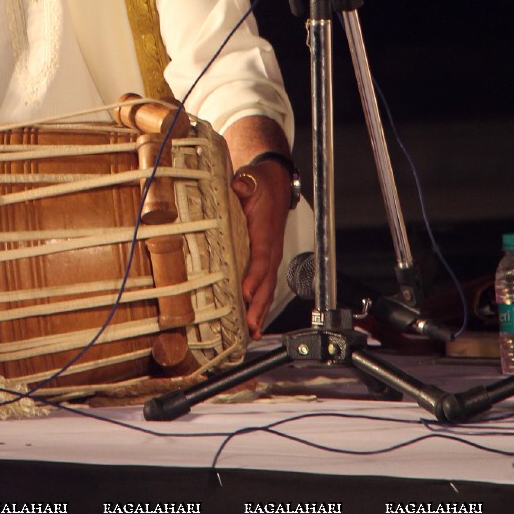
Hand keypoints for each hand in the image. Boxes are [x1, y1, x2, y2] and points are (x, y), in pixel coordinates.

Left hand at [231, 160, 291, 338]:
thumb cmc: (261, 184)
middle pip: (267, 281)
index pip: (261, 257)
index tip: (246, 293)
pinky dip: (261, 304)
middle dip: (259, 305)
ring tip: (252, 333)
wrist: (274, 183)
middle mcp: (271, 248)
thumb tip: (239, 186)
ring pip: (268, 287)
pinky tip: (254, 321)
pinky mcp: (267, 260)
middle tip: (250, 327)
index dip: (254, 276)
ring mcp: (271, 256)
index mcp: (265, 232)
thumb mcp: (252, 180)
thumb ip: (245, 185)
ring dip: (261, 311)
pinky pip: (265, 284)